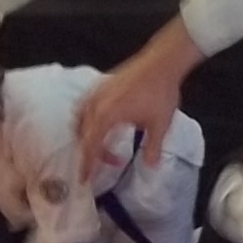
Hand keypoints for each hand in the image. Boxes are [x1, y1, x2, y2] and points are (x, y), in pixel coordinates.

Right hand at [74, 35, 193, 175]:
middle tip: (106, 162)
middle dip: (90, 152)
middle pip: (83, 135)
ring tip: (101, 146)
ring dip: (86, 136)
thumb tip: (150, 167)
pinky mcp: (100, 86)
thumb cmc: (161, 93)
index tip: (85, 180)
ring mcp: (95, 93)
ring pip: (80, 120)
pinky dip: (87, 120)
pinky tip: (100, 123)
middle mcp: (95, 105)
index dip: (87, 165)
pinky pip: (85, 107)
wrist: (162, 62)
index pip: (90, 146)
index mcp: (106, 116)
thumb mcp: (160, 124)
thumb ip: (152, 148)